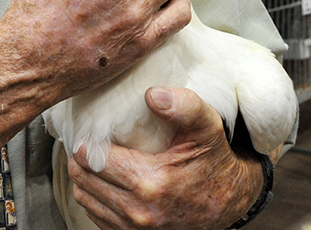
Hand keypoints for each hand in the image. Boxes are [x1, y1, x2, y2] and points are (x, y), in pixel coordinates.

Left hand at [67, 87, 264, 229]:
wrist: (230, 202)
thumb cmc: (214, 161)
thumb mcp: (207, 128)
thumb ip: (185, 107)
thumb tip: (152, 95)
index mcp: (151, 182)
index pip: (94, 159)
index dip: (87, 143)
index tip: (91, 132)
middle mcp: (139, 211)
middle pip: (83, 179)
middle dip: (80, 159)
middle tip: (87, 143)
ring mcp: (135, 229)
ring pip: (85, 199)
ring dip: (84, 179)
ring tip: (92, 161)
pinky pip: (96, 216)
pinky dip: (95, 198)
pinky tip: (104, 181)